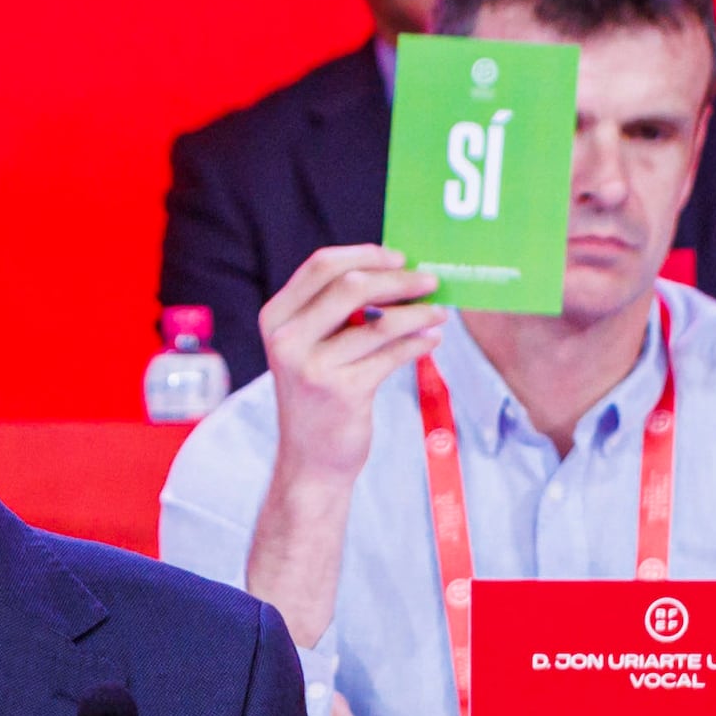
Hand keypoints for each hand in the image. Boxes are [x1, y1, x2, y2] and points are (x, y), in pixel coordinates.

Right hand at [256, 243, 443, 498]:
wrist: (311, 461)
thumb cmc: (318, 395)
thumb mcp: (310, 346)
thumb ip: (334, 310)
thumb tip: (393, 271)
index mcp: (276, 317)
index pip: (321, 265)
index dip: (365, 254)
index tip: (399, 258)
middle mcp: (287, 339)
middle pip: (351, 285)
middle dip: (398, 279)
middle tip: (430, 280)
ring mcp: (312, 367)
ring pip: (378, 322)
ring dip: (417, 312)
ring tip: (439, 313)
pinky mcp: (342, 392)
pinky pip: (391, 354)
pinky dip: (418, 343)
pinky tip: (432, 339)